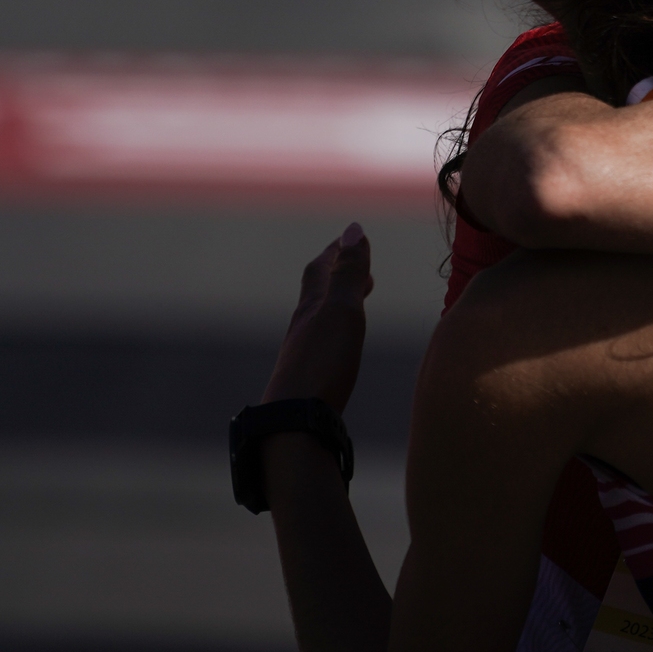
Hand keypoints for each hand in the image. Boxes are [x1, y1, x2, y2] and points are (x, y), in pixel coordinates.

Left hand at [262, 224, 372, 412]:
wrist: (295, 422)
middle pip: (317, 292)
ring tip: (355, 301)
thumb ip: (349, 273)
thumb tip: (352, 229)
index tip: (351, 237)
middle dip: (337, 273)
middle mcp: (303, 328)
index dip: (336, 250)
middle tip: (357, 265)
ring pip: (320, 319)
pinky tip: (341, 347)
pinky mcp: (307, 381)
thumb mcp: (343, 311)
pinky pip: (323, 344)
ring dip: (338, 303)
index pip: (321, 269)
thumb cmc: (322, 364)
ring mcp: (303, 355)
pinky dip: (336, 331)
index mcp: (311, 307)